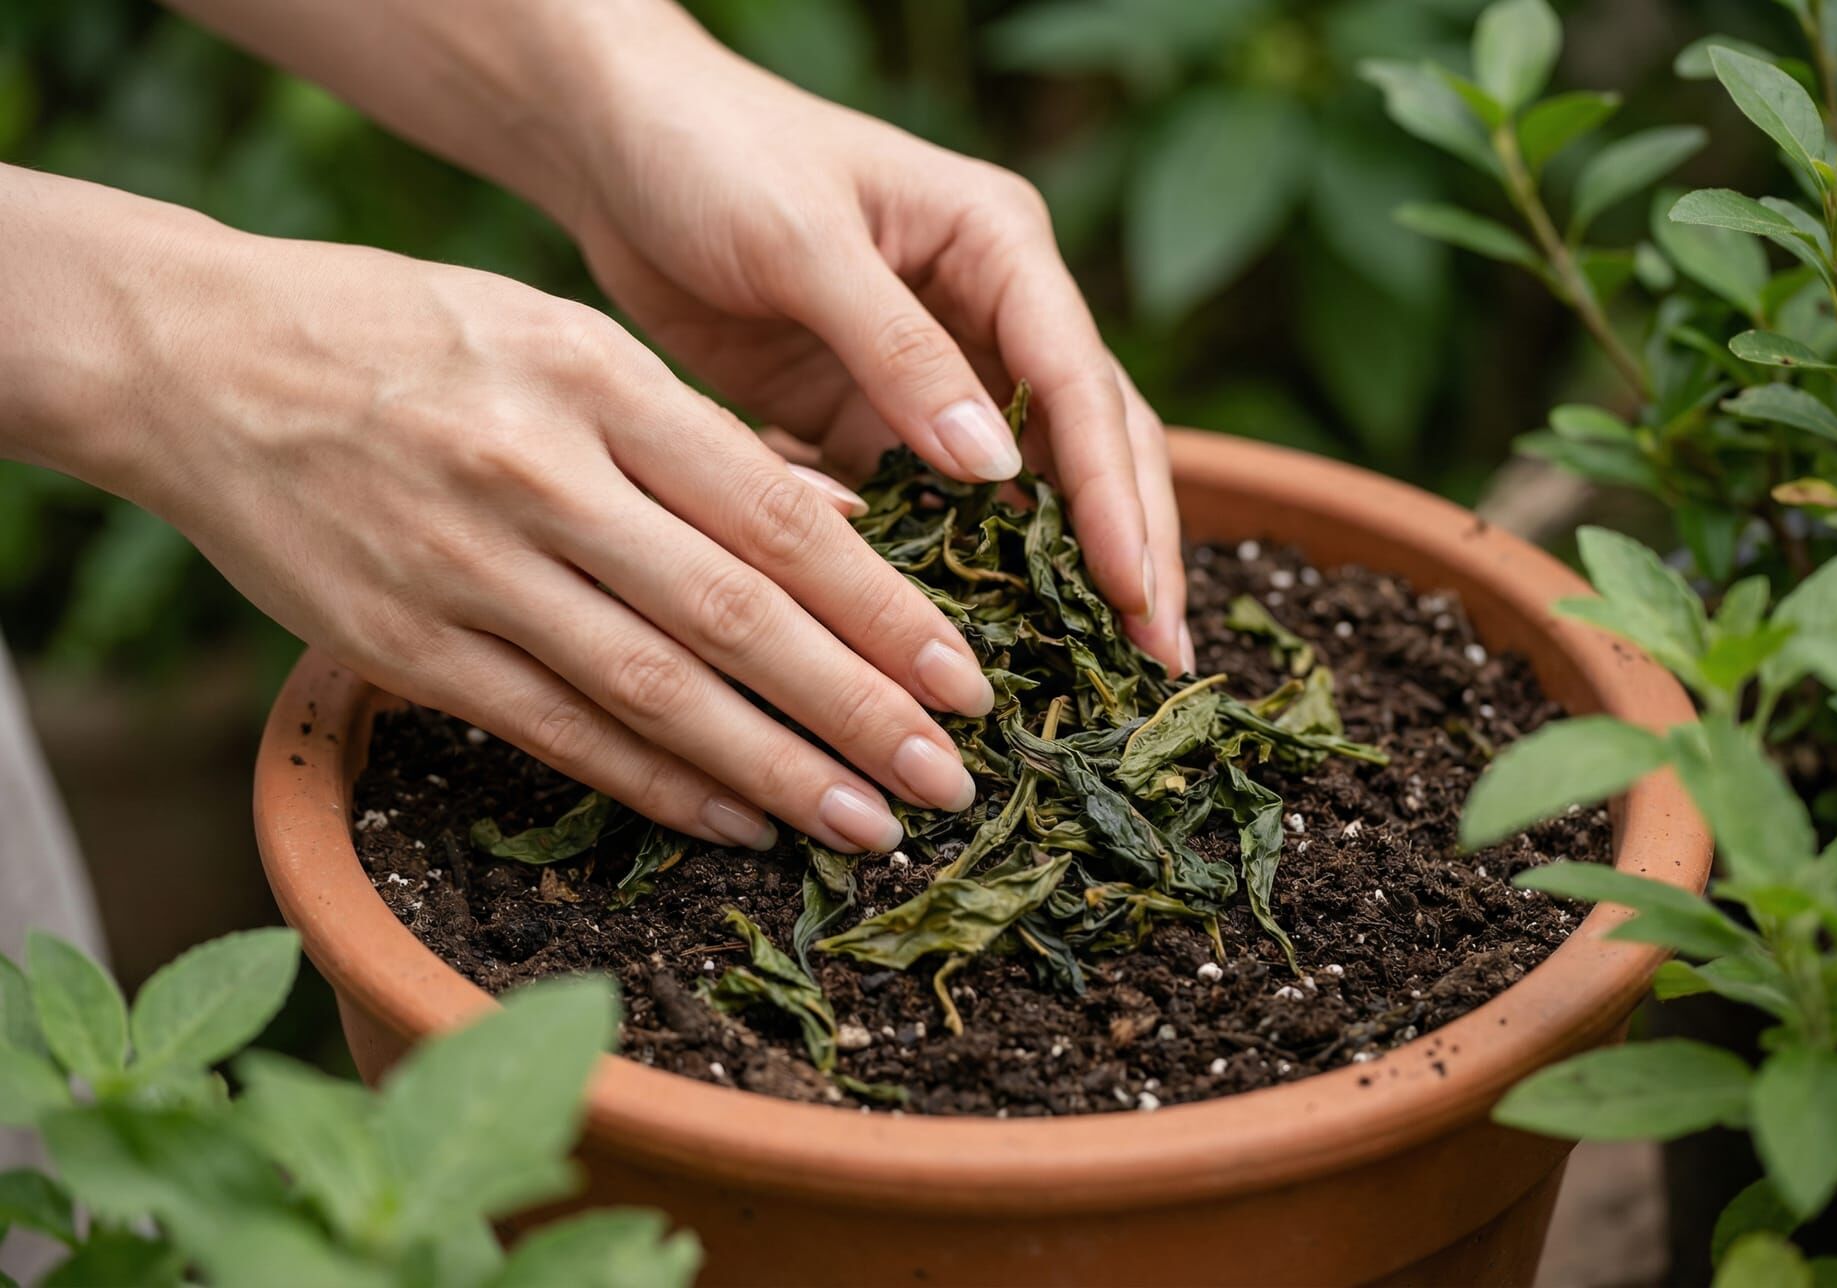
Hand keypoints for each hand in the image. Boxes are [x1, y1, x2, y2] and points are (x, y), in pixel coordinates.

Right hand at [13, 173, 999, 853]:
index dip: (884, 610)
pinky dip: (656, 786)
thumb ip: (697, 431)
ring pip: (654, 694)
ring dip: (774, 772)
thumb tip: (842, 516)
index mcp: (599, 381)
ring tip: (868, 825)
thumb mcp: (564, 333)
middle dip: (858, 711)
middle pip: (736, 619)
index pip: (778, 516)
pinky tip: (737, 823)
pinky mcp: (405, 649)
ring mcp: (468, 572)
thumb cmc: (410, 333)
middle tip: (950, 780)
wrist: (205, 362)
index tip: (965, 679)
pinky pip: (557, 733)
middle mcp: (542, 479)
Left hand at [560, 20, 1192, 670]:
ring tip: (1104, 668)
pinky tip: (982, 641)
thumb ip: (896, 348)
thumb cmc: (711, 154)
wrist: (613, 146)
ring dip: (1063, 571)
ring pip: (1026, 486)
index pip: (1080, 382)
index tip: (1134, 591)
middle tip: (1159, 656)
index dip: (1114, 495)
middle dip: (1131, 545)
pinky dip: (962, 567)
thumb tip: (998, 472)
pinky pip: (932, 505)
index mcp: (998, 246)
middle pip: (1090, 441)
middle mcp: (989, 311)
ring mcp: (933, 373)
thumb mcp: (803, 241)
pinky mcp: (869, 418)